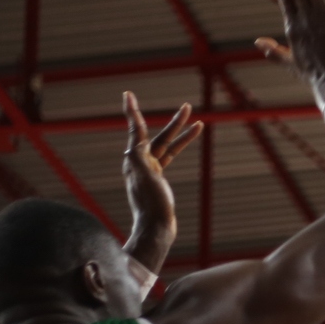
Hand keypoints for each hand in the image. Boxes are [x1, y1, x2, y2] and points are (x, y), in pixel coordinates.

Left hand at [122, 92, 201, 236]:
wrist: (156, 228)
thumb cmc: (151, 206)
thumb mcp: (144, 181)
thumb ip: (137, 162)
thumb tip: (131, 148)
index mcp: (135, 160)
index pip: (136, 131)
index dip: (132, 112)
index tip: (127, 95)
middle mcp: (140, 162)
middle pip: (157, 135)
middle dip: (173, 121)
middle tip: (186, 106)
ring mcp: (150, 169)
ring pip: (167, 144)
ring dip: (180, 131)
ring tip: (196, 119)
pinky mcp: (159, 178)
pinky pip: (171, 155)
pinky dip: (181, 145)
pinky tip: (190, 136)